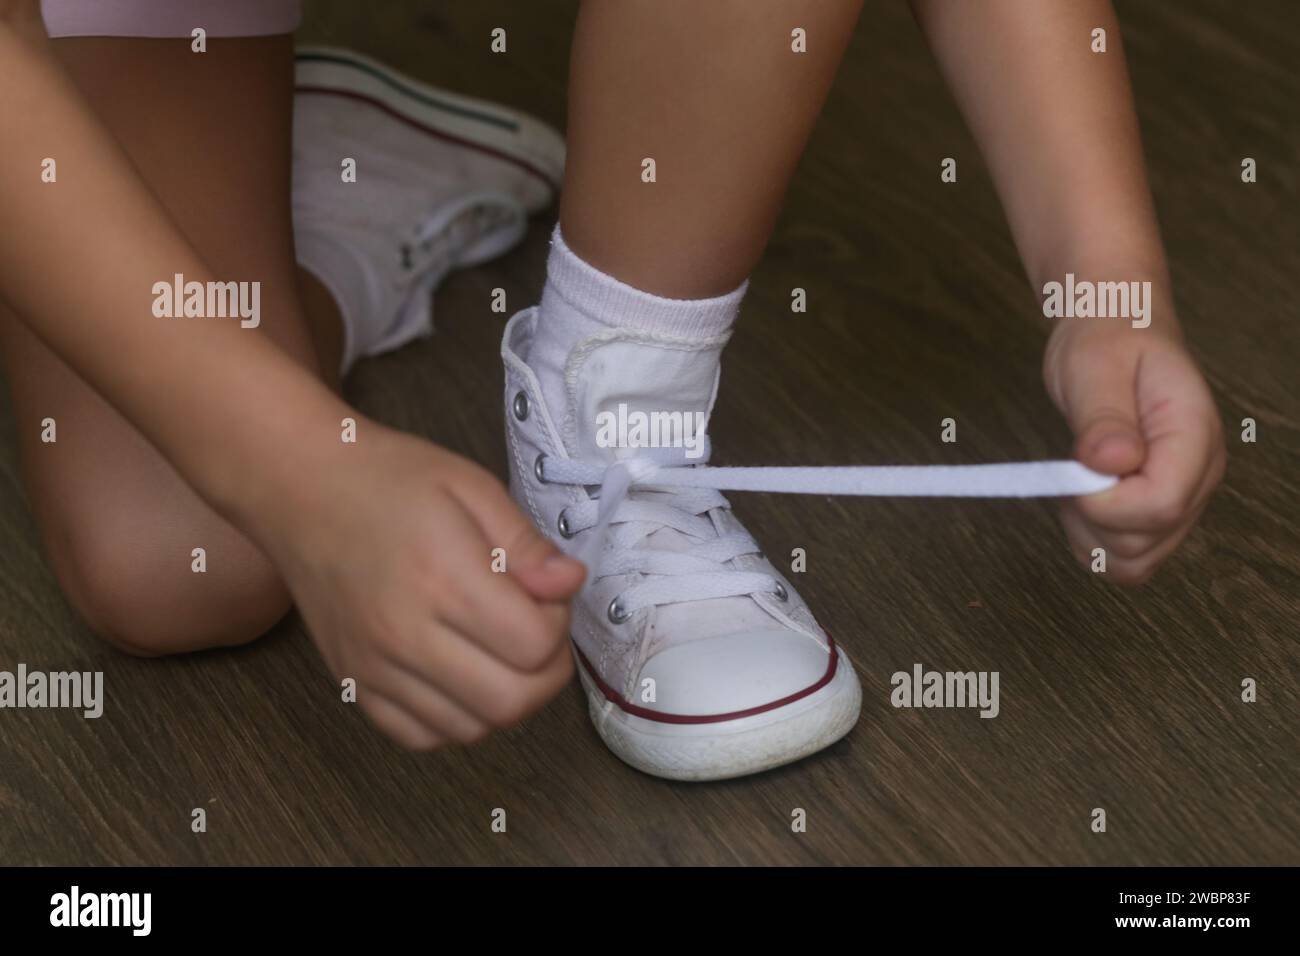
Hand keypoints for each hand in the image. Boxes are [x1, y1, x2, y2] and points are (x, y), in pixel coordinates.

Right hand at [261, 424, 584, 748]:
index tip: (546, 595)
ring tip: (498, 650)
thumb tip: (569, 584)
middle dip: (545, 673)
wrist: (299, 489)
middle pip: (509, 701)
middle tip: (537, 632)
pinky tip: (460, 675)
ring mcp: (373, 667)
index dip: (558, 624)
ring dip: (504, 698)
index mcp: (443, 579)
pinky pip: (420, 736)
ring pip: (470, 729)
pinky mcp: (352, 683)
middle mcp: (404, 634)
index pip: (535, 645)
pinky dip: (454, 718)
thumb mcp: (471, 486)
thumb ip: (526, 543)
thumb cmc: (389, 479)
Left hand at [1044, 320, 1224, 584]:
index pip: (1161, 505)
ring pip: (1136, 560)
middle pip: (1147, 541)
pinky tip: (1081, 500)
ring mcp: (1182, 496)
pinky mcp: (1158, 508)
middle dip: (1093, 518)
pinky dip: (1093, 541)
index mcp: (1193, 436)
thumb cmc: (1107, 340)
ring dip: (1091, 535)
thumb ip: (1103, 417)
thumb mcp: (1094, 366)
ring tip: (1076, 483)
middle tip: (1072, 469)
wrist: (1115, 329)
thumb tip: (1110, 462)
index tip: (1078, 468)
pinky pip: (1127, 556)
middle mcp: (1198, 475)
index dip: (1106, 503)